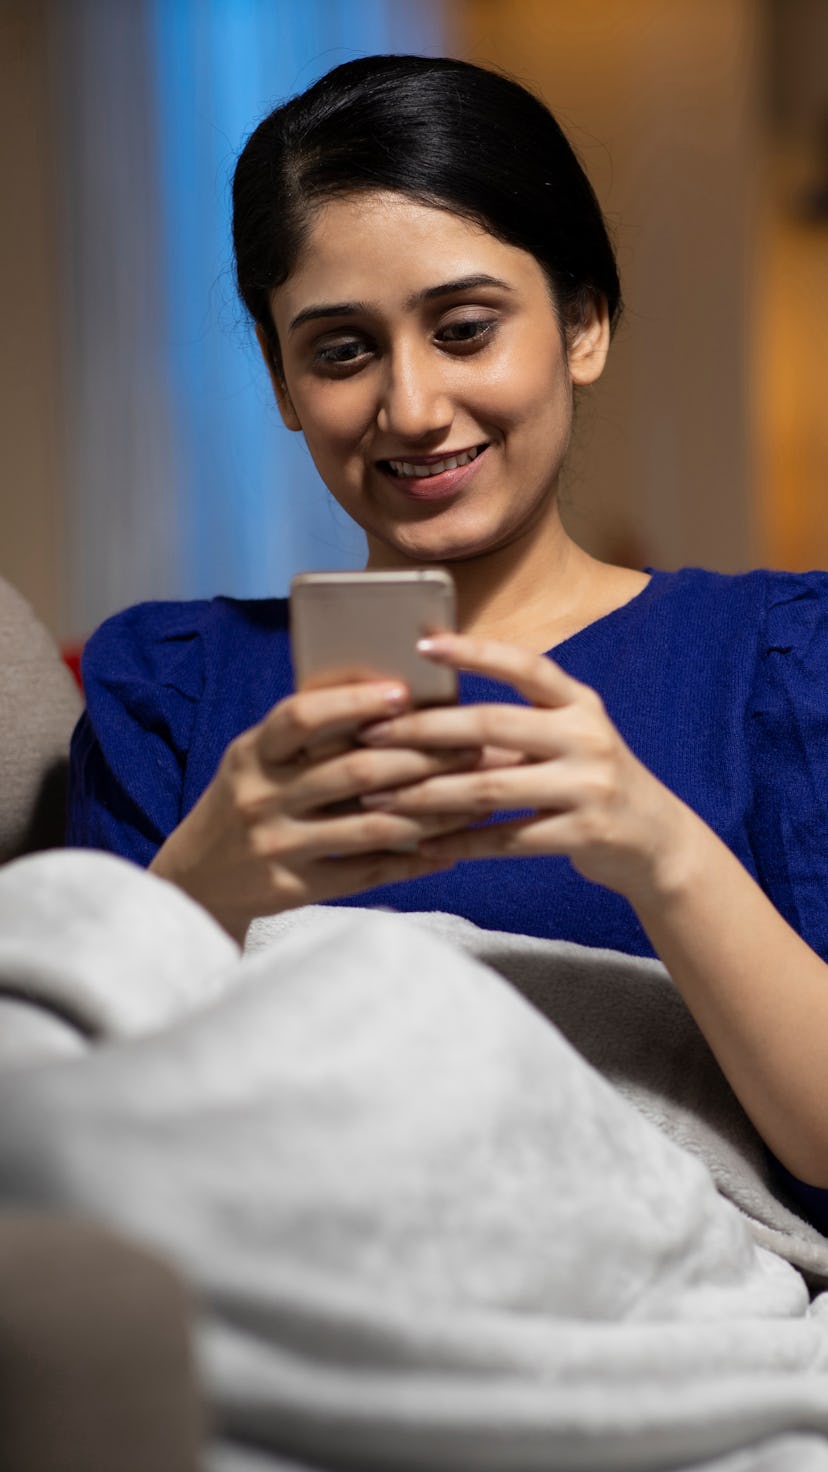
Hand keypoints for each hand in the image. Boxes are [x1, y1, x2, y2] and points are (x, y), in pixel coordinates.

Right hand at [150, 679, 475, 940]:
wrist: (196, 880)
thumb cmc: (245, 802)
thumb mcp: (257, 761)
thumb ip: (307, 737)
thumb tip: (390, 700)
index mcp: (252, 754)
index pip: (300, 717)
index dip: (352, 702)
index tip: (402, 693)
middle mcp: (261, 797)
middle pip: (354, 772)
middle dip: (422, 757)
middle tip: (472, 747)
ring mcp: (277, 845)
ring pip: (370, 825)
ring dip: (431, 811)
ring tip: (474, 798)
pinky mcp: (293, 887)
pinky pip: (366, 873)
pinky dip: (412, 861)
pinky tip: (448, 850)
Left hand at [357, 634, 691, 905]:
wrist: (657, 841)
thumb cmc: (591, 781)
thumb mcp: (569, 739)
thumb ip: (515, 725)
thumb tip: (429, 715)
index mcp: (579, 703)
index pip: (524, 665)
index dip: (474, 652)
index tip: (423, 644)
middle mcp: (586, 736)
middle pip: (491, 725)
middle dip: (423, 730)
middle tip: (370, 734)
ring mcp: (588, 785)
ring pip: (489, 788)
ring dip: (426, 795)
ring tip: (378, 800)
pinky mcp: (584, 834)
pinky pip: (506, 839)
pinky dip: (460, 843)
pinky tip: (421, 845)